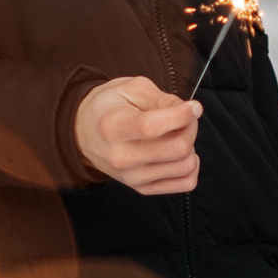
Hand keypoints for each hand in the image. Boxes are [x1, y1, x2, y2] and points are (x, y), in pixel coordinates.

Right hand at [73, 76, 202, 193]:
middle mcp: (121, 157)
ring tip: (177, 135)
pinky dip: (190, 166)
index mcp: (113, 127)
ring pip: (185, 166)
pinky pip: (185, 183)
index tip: (193, 107)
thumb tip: (188, 111)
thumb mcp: (131, 88)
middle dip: (190, 128)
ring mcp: (132, 177)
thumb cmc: (109, 107)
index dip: (181, 115)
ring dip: (190, 146)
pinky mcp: (142, 188)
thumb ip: (161, 98)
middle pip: (177, 149)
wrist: (84, 133)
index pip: (152, 127)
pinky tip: (177, 153)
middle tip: (184, 118)